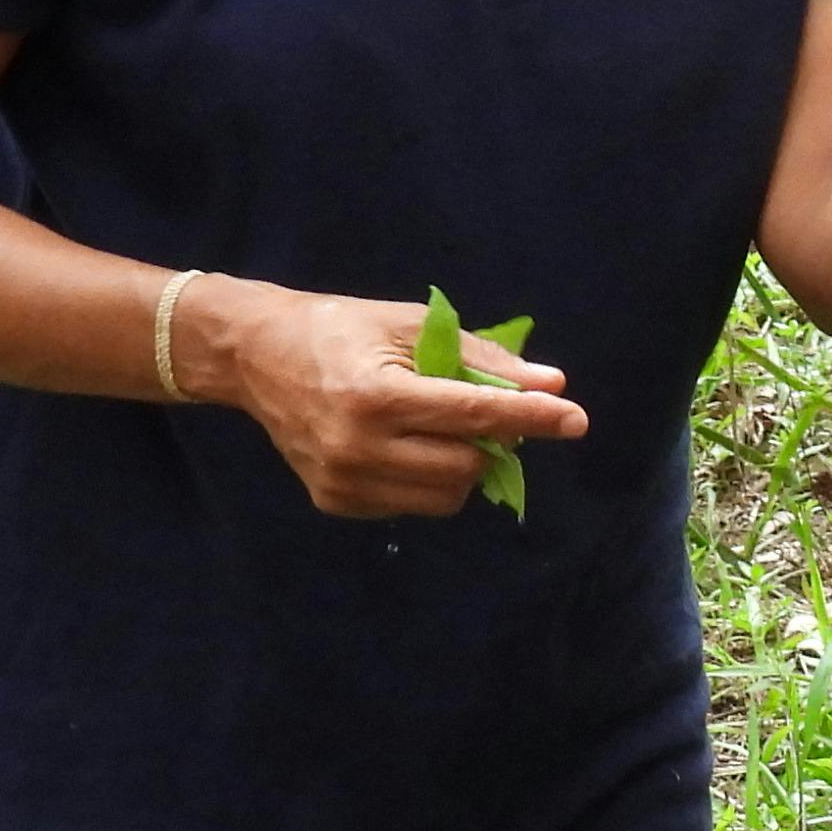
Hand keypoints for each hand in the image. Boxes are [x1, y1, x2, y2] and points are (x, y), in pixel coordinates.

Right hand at [185, 279, 589, 519]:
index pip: (474, 413)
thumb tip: (550, 384)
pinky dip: (427, 479)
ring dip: (464, 466)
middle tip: (491, 414)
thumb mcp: (410, 325)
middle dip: (493, 441)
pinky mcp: (335, 503)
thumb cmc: (340, 328)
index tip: (575, 418)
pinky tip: (405, 446)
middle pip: (465, 466)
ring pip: (444, 497)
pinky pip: (411, 505)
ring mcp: (344, 482)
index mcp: (376, 395)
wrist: (256, 357)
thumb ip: (480, 357)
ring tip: (445, 430)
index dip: (531, 416)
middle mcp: (358, 447)